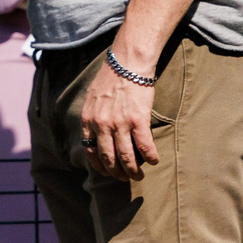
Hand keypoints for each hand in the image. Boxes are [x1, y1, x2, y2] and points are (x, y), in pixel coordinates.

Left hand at [79, 51, 160, 180]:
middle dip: (116, 172)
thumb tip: (94, 131)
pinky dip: (150, 157)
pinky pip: (144, 146)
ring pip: (125, 156)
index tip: (106, 171)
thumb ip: (92, 116)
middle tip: (125, 179)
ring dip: (133, 171)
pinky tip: (154, 162)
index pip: (90, 150)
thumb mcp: (91, 98)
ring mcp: (119, 123)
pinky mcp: (138, 120)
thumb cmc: (110, 78)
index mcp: (87, 120)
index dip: (99, 164)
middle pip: (107, 157)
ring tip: (139, 177)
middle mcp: (101, 124)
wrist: (127, 63)